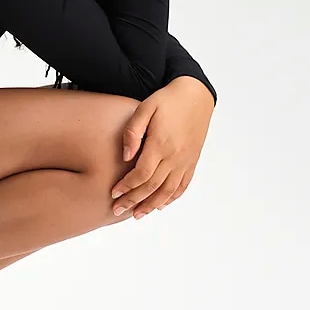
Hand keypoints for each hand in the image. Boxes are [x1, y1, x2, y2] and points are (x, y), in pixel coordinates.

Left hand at [110, 77, 213, 218]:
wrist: (196, 95)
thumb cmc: (167, 100)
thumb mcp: (145, 108)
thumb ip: (133, 133)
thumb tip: (126, 157)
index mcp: (161, 144)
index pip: (141, 174)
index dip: (126, 186)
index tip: (113, 193)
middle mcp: (175, 156)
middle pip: (152, 187)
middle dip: (133, 201)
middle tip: (117, 210)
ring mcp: (185, 160)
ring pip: (168, 191)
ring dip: (151, 205)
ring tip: (137, 215)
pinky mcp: (192, 161)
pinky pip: (183, 185)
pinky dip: (171, 198)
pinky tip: (160, 204)